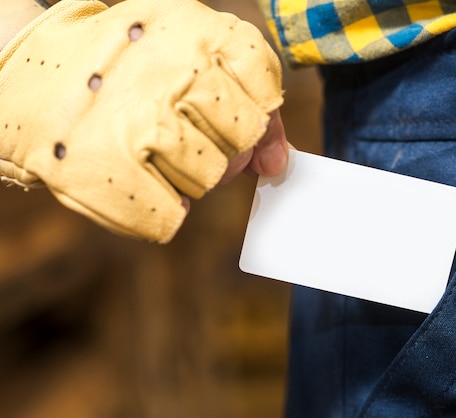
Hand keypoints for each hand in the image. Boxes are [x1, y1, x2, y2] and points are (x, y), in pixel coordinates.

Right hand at [0, 0, 283, 242]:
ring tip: (149, 151)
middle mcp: (170, 73)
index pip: (265, 87)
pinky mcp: (103, 170)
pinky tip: (137, 181)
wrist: (32, 79)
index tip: (228, 111)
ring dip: (185, 177)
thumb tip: (278, 163)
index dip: (253, 111)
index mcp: (194, 31)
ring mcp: (137, 123)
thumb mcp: (188, 57)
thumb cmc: (128, 73)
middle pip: (243, 139)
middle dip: (221, 146)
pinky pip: (168, 218)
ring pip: (209, 179)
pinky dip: (158, 211)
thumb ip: (248, 103)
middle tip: (180, 131)